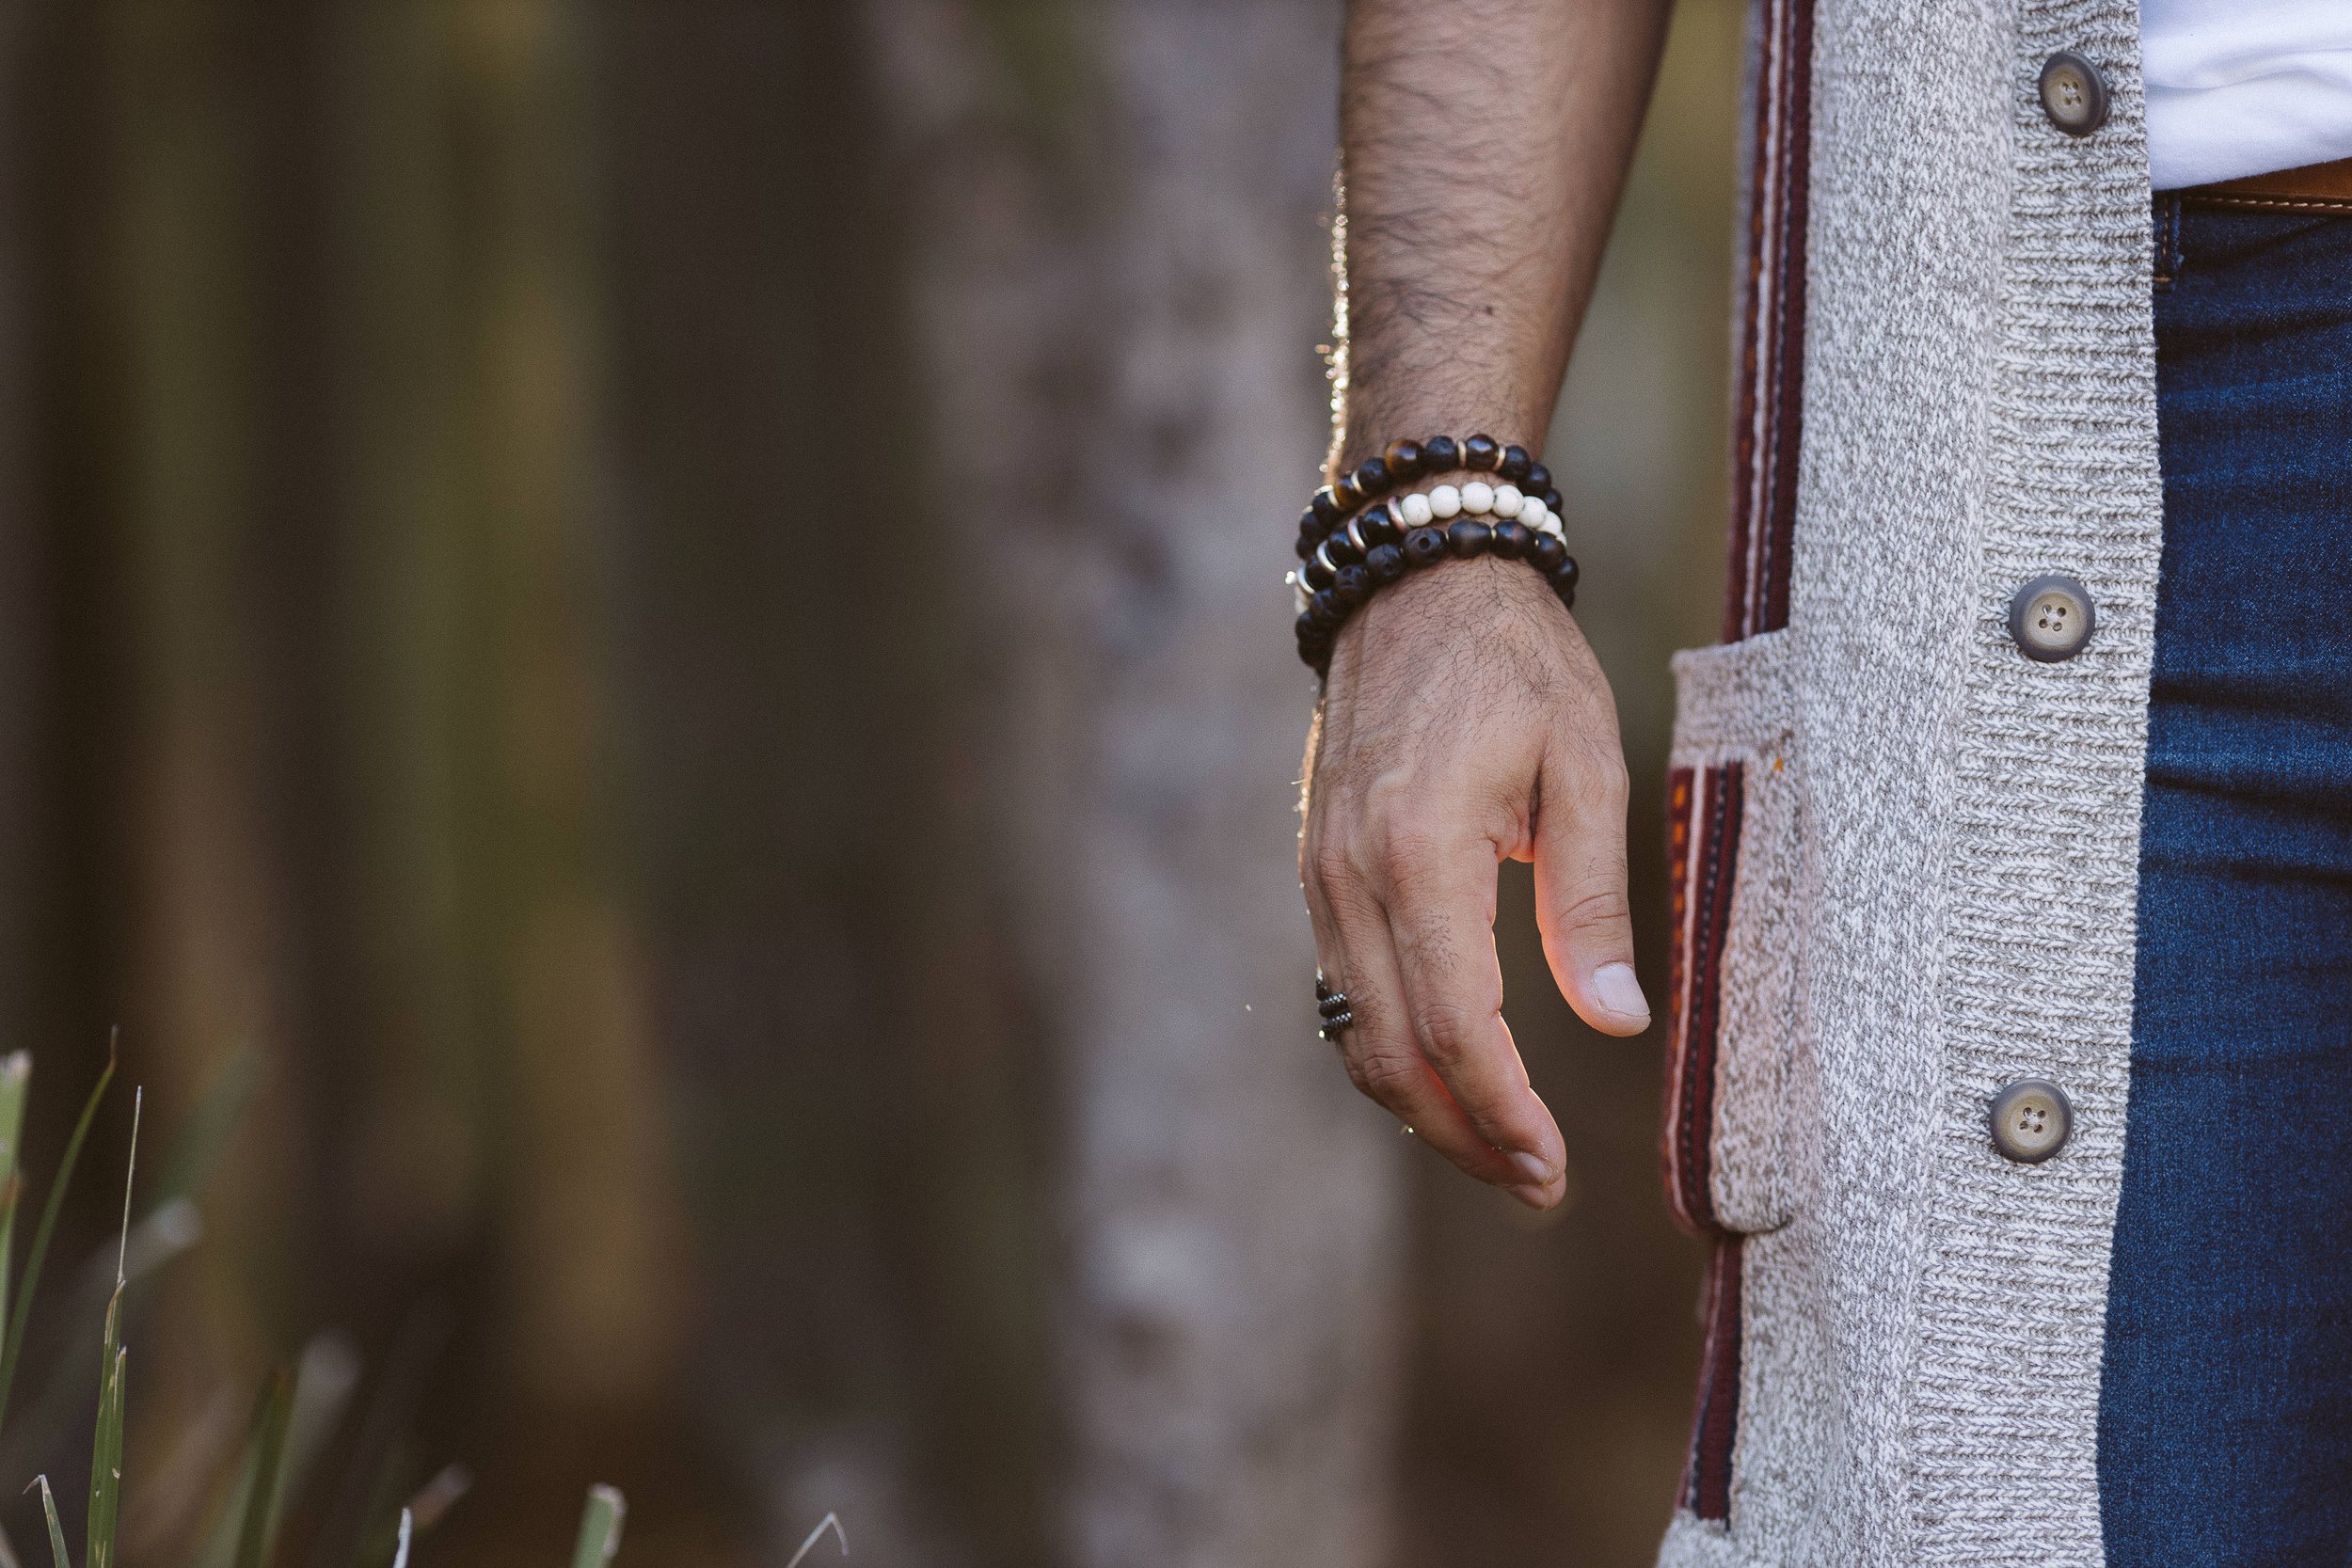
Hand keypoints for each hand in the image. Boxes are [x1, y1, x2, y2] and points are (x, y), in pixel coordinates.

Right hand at [1300, 555, 1648, 1208]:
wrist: (1414, 575)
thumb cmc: (1516, 660)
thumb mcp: (1584, 763)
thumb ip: (1592, 899)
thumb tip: (1616, 1020)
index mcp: (1421, 852)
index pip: (1458, 1027)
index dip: (1504, 1113)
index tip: (1553, 1168)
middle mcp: (1351, 877)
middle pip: (1392, 1054)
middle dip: (1463, 1136)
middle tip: (1534, 1186)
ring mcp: (1320, 874)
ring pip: (1354, 1032)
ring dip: (1422, 1104)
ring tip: (1499, 1146)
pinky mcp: (1316, 867)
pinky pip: (1343, 987)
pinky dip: (1391, 1047)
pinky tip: (1451, 1067)